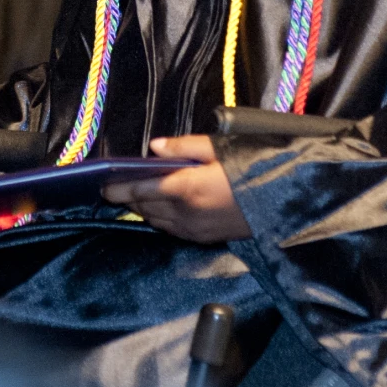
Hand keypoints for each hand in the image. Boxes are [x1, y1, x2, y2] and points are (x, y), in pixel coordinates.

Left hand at [100, 136, 249, 243]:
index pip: (140, 189)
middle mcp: (184, 213)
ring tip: (134, 197)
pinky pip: (171, 230)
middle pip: (145, 206)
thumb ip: (184, 148)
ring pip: (156, 221)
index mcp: (185, 188)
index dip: (118, 188)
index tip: (102, 186)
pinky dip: (160, 219)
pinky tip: (160, 209)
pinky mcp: (203, 239)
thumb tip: (155, 147)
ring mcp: (193, 230)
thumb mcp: (220, 149)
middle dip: (128, 198)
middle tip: (115, 188)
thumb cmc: (253, 169)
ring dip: (143, 209)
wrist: (283, 202)